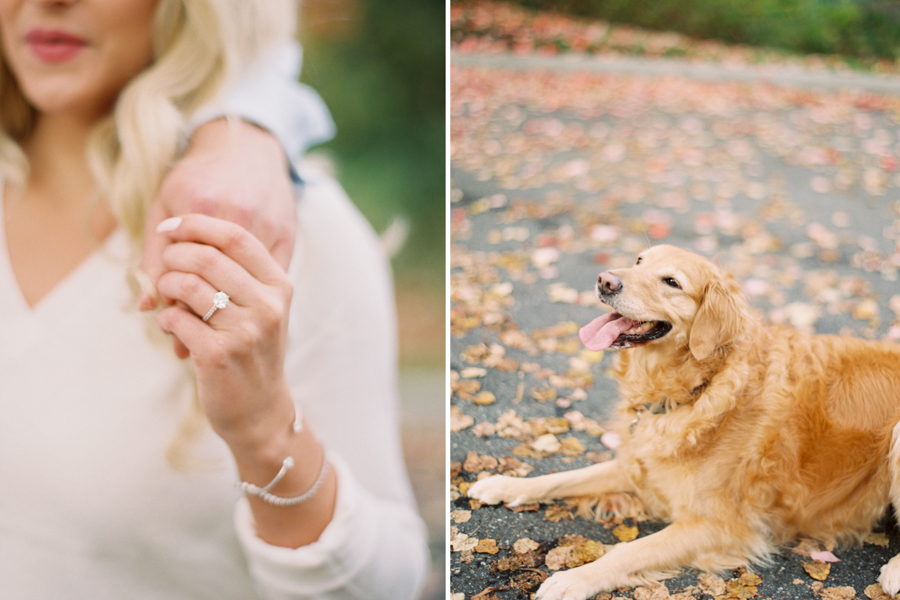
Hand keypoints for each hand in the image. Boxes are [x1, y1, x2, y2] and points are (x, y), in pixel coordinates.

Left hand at [139, 118, 296, 312]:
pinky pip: (265, 278)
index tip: (169, 286)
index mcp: (202, 203)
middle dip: (195, 294)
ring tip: (207, 296)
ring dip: (222, 298)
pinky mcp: (289, 235)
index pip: (180, 266)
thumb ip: (153, 254)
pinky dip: (249, 290)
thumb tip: (149, 305)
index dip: (173, 285)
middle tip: (187, 297)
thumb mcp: (165, 206)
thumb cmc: (199, 179)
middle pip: (211, 276)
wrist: (249, 146)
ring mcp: (269, 226)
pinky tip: (236, 289)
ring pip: (242, 281)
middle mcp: (239, 214)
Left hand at [154, 214, 295, 451]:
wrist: (259, 409)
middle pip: (208, 256)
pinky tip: (171, 325)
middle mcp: (268, 305)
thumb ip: (232, 271)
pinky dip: (165, 319)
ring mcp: (246, 331)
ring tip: (165, 297)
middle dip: (173, 255)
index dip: (196, 225)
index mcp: (279, 285)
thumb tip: (178, 234)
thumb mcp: (258, 308)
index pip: (236, 236)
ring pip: (188, 286)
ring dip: (165, 287)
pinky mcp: (219, 355)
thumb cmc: (250, 350)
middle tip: (162, 266)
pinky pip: (176, 320)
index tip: (170, 227)